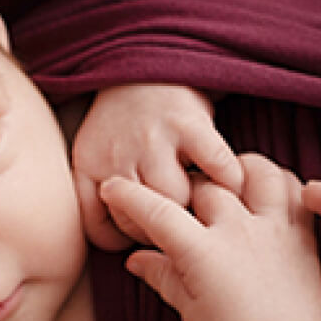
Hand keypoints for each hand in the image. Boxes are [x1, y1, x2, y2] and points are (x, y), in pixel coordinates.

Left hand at [71, 83, 246, 250]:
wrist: (145, 64)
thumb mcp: (94, 158)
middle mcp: (117, 154)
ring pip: (176, 201)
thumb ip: (98, 200)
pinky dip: (229, 180)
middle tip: (182, 224)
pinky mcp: (189, 123)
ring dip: (195, 208)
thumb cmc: (123, 126)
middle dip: (162, 231)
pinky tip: (231, 184)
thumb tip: (129, 257)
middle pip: (140, 223)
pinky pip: (215, 167)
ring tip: (206, 205)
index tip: (145, 236)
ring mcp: (153, 138)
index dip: (125, 243)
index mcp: (89, 166)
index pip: (102, 231)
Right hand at [100, 156, 320, 320]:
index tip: (112, 188)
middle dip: (185, 189)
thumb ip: (162, 276)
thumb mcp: (189, 310)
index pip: (157, 212)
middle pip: (203, 185)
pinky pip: (293, 188)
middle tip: (178, 204)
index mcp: (204, 253)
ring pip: (255, 171)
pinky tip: (264, 193)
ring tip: (226, 184)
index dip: (128, 197)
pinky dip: (279, 182)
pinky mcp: (301, 233)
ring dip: (236, 172)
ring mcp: (273, 228)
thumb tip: (135, 259)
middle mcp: (239, 231)